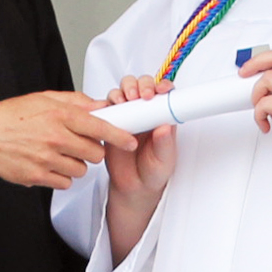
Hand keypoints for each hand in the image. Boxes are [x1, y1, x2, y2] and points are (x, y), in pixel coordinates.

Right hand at [0, 91, 136, 189]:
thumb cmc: (13, 115)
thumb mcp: (45, 98)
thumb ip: (76, 102)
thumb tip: (101, 106)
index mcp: (60, 115)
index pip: (99, 127)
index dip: (119, 135)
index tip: (132, 141)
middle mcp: (56, 138)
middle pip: (95, 153)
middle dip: (93, 150)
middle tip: (81, 144)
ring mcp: (46, 159)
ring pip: (82, 170)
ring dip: (76, 163)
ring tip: (60, 153)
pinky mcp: (37, 176)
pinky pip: (65, 182)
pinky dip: (61, 175)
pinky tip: (49, 164)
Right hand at [103, 74, 177, 264]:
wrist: (134, 187)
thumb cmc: (153, 171)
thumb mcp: (165, 160)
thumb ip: (164, 144)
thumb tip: (165, 127)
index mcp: (162, 117)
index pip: (164, 93)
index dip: (161, 86)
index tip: (160, 90)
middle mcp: (145, 113)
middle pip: (142, 86)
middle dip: (140, 85)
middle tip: (139, 95)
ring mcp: (128, 115)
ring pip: (123, 91)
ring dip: (123, 91)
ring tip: (123, 100)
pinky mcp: (112, 122)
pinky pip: (107, 107)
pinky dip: (107, 103)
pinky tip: (109, 108)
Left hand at [239, 51, 271, 200]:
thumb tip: (262, 89)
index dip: (264, 58)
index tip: (251, 67)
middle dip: (254, 63)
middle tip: (243, 74)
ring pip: (266, 79)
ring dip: (257, 96)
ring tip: (262, 112)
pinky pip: (264, 103)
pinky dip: (259, 115)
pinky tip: (266, 126)